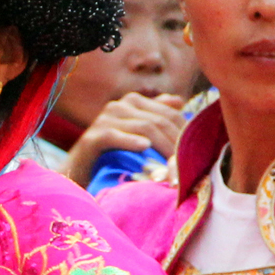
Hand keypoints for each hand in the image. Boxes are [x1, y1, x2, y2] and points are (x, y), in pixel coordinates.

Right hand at [64, 93, 187, 186]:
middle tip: (187, 166)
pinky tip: (144, 148)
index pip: (169, 113)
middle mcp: (118, 106)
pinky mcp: (91, 137)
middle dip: (176, 143)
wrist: (78, 173)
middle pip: (159, 120)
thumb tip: (179, 102)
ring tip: (173, 167)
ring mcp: (104, 120)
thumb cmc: (111, 155)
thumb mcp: (136, 134)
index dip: (185, 133)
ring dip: (162, 148)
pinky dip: (131, 141)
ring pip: (144, 127)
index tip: (196, 155)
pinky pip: (115, 135)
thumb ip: (156, 115)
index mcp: (132, 102)